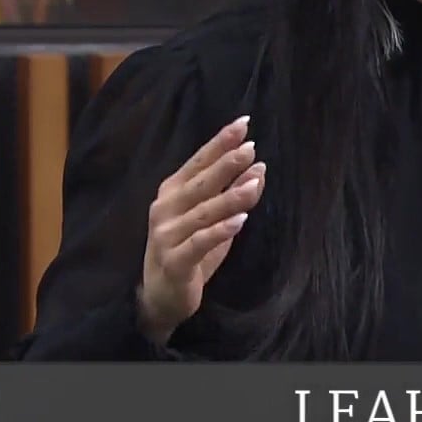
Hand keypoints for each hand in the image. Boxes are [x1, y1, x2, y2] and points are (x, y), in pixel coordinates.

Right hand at [137, 115, 265, 343]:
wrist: (161, 297)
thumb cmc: (188, 251)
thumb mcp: (213, 219)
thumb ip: (232, 193)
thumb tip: (259, 167)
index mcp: (173, 192)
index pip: (198, 162)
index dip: (219, 143)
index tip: (243, 124)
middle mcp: (166, 209)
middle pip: (200, 183)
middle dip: (225, 164)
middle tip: (250, 148)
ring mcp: (167, 236)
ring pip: (202, 212)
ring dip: (230, 197)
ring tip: (254, 182)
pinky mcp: (174, 262)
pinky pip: (199, 243)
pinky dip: (219, 231)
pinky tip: (240, 220)